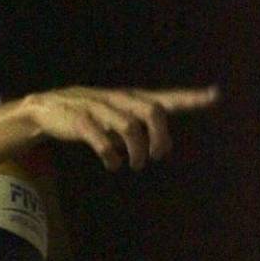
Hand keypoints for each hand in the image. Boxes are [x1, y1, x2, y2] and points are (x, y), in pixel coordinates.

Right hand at [23, 85, 218, 170]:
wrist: (44, 109)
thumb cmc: (87, 115)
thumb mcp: (115, 116)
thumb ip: (139, 127)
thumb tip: (162, 147)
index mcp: (129, 99)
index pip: (164, 98)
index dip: (189, 97)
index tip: (215, 94)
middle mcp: (118, 100)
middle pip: (151, 111)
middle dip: (160, 136)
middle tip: (158, 156)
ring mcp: (99, 108)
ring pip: (129, 127)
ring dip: (137, 151)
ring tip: (136, 164)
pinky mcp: (80, 121)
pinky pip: (102, 140)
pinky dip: (111, 157)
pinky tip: (112, 165)